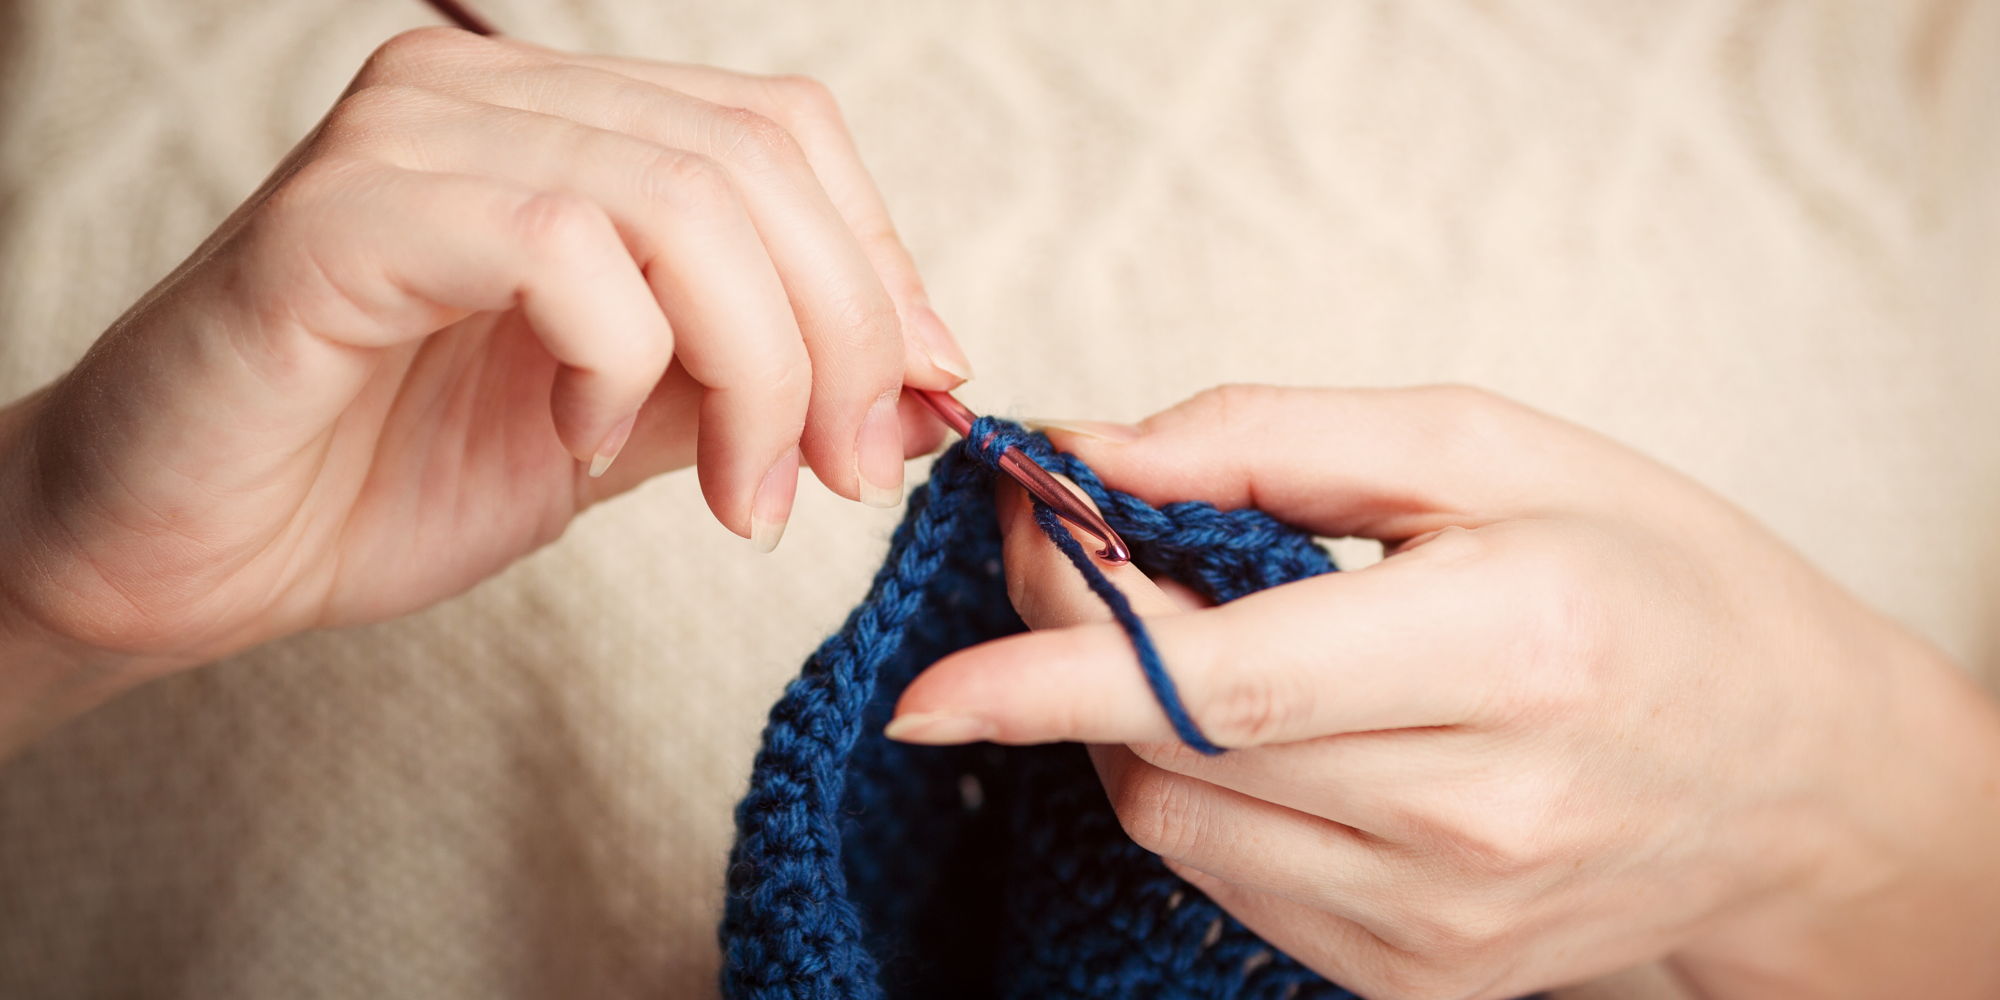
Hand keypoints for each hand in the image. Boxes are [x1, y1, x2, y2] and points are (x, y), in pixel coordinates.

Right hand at [0, 28, 964, 745]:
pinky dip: (617, 361)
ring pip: (683, 202)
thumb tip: (930, 377)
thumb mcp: (627, 427)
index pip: (784, 134)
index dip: (878, 266)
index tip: (915, 406)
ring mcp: (410, 136)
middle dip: (842, 338)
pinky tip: (578, 438)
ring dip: (758, 370)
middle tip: (840, 475)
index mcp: (561, 121)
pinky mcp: (343, 217)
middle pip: (756, 161)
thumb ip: (757, 379)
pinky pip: (562, 248)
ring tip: (744, 494)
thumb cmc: (383, 477)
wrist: (184, 555)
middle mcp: (487, 93)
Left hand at [891, 385, 1999, 998]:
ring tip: (1208, 636)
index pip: (1219, 683)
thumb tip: (1092, 453)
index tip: (934, 674)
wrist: (1794, 779)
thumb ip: (1273, 442)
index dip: (1052, 668)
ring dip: (1131, 723)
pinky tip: (1266, 730)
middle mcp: (1475, 815)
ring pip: (1178, 823)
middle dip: (1077, 651)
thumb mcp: (1493, 450)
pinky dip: (1200, 791)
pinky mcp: (1418, 979)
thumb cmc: (1655, 580)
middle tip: (1085, 548)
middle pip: (1172, 749)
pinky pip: (1228, 882)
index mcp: (1510, 653)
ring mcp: (1444, 922)